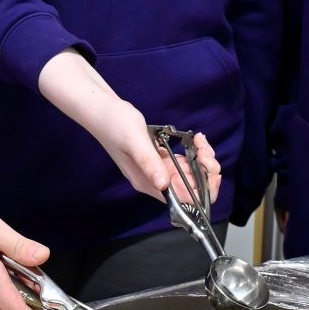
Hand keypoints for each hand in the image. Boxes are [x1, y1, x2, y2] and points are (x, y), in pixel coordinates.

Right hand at [35, 49, 220, 203]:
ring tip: (199, 140)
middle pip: (191, 190)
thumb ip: (149, 162)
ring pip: (190, 176)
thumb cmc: (115, 123)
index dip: (202, 189)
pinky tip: (195, 140)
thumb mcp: (134, 141)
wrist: (102, 109)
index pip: (183, 200)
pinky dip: (194, 153)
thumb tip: (164, 185)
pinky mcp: (159, 159)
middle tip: (202, 147)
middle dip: (206, 171)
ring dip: (202, 160)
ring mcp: (157, 170)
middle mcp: (154, 181)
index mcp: (147, 183)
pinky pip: (184, 163)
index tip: (205, 165)